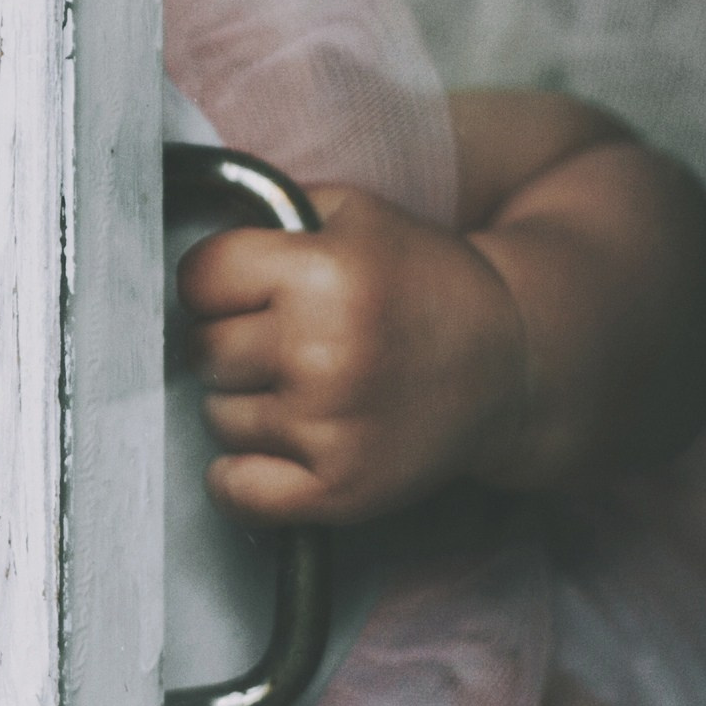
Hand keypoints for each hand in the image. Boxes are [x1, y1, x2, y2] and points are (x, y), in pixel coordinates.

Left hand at [176, 185, 532, 524]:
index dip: (213, 282)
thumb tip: (192, 241)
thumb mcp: (355, 215)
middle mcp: (324, 350)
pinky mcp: (342, 488)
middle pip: (203, 350)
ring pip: (217, 416)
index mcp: (325, 274)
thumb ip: (270, 216)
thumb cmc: (423, 283)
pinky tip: (274, 447)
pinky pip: (237, 490)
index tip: (239, 290)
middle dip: (229, 341)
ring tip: (302, 386)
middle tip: (279, 340)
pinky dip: (240, 476)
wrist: (513, 361)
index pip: (200, 279)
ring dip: (244, 403)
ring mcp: (331, 425)